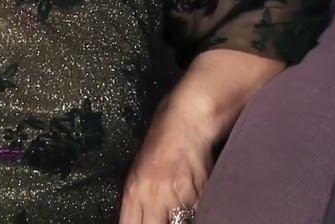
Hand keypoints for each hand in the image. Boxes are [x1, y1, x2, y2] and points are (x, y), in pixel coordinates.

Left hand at [120, 94, 214, 223]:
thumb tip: (139, 219)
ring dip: (179, 218)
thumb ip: (137, 199)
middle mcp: (154, 196)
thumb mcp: (138, 169)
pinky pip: (198, 212)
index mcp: (134, 190)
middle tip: (163, 217)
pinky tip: (192, 199)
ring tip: (178, 207)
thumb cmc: (162, 138)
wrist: (188, 120)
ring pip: (180, 223)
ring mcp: (178, 196)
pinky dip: (196, 209)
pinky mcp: (200, 193)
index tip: (143, 223)